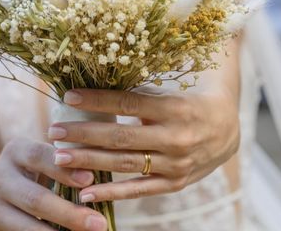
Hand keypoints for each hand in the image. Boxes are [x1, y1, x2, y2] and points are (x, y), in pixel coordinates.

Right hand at [0, 138, 107, 230]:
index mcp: (16, 151)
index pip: (39, 156)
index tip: (90, 179)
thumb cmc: (29, 173)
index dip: (64, 169)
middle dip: (70, 213)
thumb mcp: (39, 161)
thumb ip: (62, 163)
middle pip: (36, 198)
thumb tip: (101, 173)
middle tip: (99, 223)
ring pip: (27, 225)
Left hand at [49, 88, 239, 202]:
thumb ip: (136, 94)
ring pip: (125, 163)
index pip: (127, 102)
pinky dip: (111, 192)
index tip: (68, 97)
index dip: (96, 100)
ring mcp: (175, 164)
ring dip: (89, 161)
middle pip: (121, 136)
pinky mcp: (175, 183)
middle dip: (83, 134)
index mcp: (173, 108)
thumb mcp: (167, 93)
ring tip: (60, 158)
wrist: (226, 130)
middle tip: (54, 131)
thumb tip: (93, 89)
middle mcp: (175, 137)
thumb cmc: (187, 104)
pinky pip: (138, 190)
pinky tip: (85, 193)